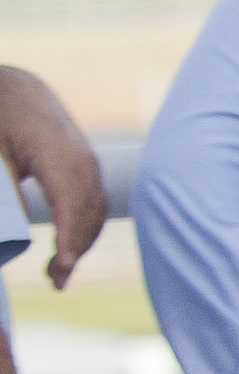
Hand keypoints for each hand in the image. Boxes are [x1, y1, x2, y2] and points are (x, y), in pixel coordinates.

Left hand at [0, 66, 106, 286]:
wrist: (21, 91)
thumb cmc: (1, 118)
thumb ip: (6, 192)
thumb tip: (14, 235)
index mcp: (58, 156)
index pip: (70, 207)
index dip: (69, 241)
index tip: (63, 270)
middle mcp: (83, 162)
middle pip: (88, 216)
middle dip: (76, 252)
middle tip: (56, 283)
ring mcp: (90, 165)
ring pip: (95, 214)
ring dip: (82, 244)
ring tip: (59, 272)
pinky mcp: (90, 169)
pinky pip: (95, 205)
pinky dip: (86, 229)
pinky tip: (71, 247)